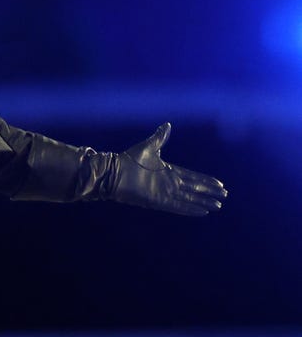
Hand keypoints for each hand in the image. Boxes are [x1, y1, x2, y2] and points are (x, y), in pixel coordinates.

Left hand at [108, 123, 226, 215]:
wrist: (113, 172)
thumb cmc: (127, 160)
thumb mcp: (148, 147)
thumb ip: (160, 138)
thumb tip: (167, 124)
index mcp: (168, 172)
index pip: (192, 177)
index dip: (205, 181)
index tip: (219, 184)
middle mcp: (168, 183)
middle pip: (194, 189)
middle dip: (209, 193)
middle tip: (223, 197)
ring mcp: (164, 193)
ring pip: (189, 199)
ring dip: (203, 202)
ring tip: (217, 206)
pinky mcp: (157, 201)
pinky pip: (177, 206)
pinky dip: (189, 209)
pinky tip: (202, 211)